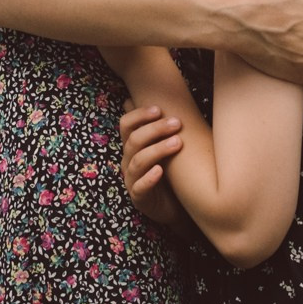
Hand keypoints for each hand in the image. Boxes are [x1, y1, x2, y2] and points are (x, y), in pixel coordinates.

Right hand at [118, 101, 183, 225]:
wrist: (174, 206)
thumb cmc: (170, 173)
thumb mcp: (165, 147)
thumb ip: (163, 127)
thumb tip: (168, 97)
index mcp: (132, 146)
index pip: (125, 125)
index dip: (139, 115)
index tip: (159, 109)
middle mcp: (128, 161)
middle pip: (133, 140)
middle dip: (155, 129)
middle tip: (177, 123)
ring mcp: (132, 180)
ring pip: (138, 161)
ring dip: (157, 149)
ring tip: (177, 143)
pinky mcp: (140, 199)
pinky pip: (140, 187)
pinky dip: (149, 178)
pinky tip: (160, 171)